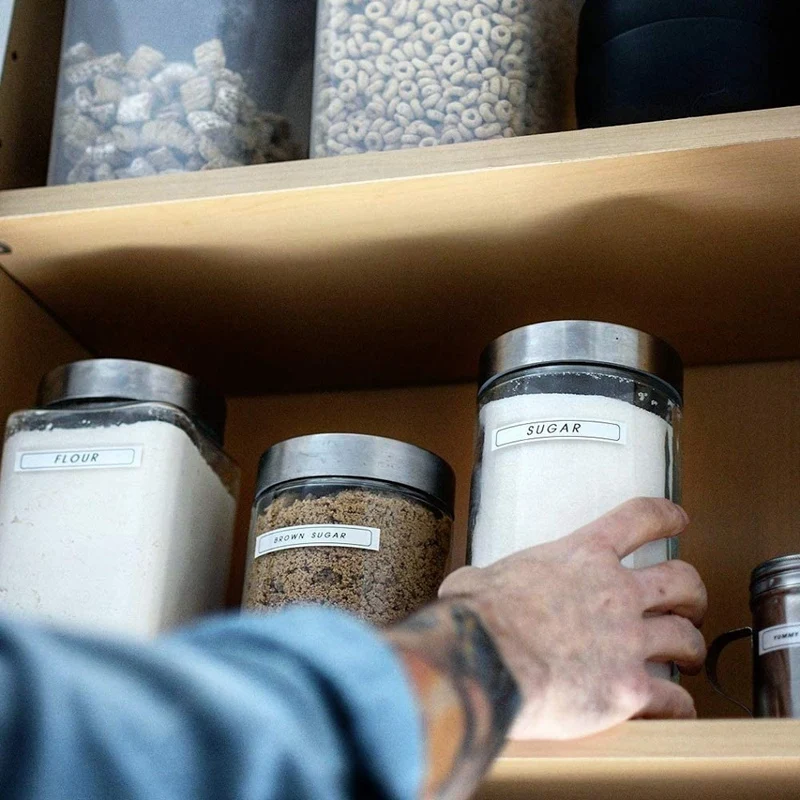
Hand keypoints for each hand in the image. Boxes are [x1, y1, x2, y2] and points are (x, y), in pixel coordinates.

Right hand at [439, 498, 706, 740]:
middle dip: (692, 593)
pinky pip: (675, 699)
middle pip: (682, 581)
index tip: (678, 520)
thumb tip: (471, 587)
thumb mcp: (480, 577)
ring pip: (687, 638)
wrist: (486, 658)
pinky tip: (675, 709)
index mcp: (581, 556)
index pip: (639, 519)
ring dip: (692, 649)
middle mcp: (615, 592)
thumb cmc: (478, 617)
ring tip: (688, 659)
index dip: (666, 517)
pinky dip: (680, 705)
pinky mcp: (630, 690)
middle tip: (688, 605)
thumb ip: (492, 578)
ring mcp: (628, 640)